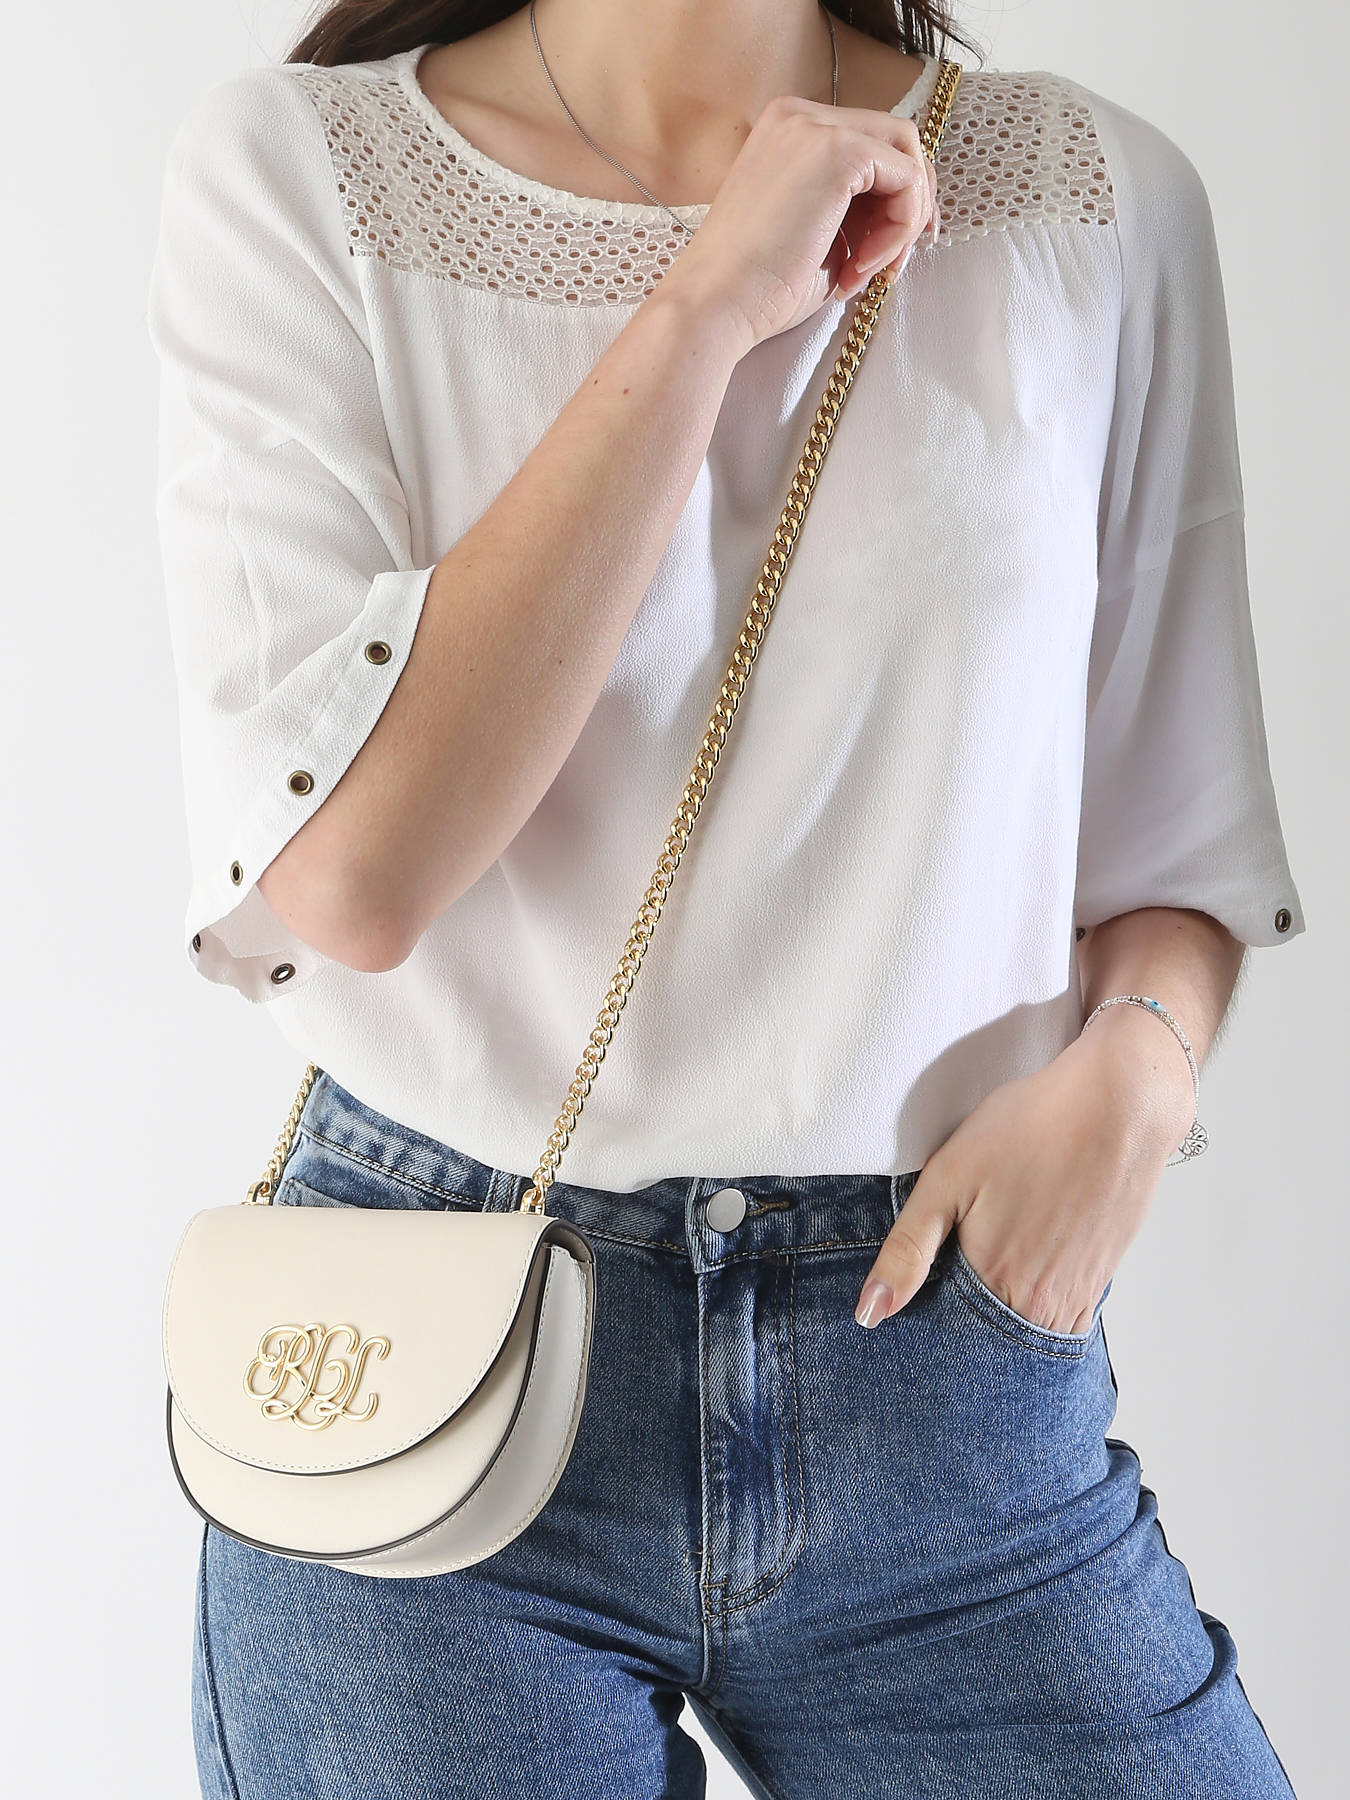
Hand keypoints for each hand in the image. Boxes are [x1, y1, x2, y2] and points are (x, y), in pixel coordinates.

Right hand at [657, 92, 938, 356]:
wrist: (715, 305)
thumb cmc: (756, 287)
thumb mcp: (812, 230)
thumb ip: (852, 208)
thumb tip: (911, 211)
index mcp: (787, 131)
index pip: (869, 146)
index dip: (894, 198)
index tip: (890, 252)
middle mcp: (800, 115)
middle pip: (896, 141)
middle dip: (909, 206)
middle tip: (891, 265)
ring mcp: (818, 127)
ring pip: (908, 156)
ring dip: (904, 223)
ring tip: (865, 272)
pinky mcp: (839, 151)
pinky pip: (907, 179)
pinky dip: (900, 229)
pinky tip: (862, 265)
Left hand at [854, 1017, 1195, 1331]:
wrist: (1120, 1103)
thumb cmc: (1032, 1128)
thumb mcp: (948, 1179)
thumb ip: (907, 1250)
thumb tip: (871, 1313)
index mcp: (1001, 1288)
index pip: (950, 1337)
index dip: (929, 1312)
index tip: (926, 1280)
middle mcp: (1045, 1309)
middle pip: (989, 1339)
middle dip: (965, 1316)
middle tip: (965, 1250)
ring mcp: (1079, 1297)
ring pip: (1024, 1326)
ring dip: (1001, 1305)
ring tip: (997, 1245)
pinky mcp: (1102, 1277)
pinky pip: (1058, 1309)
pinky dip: (1034, 1292)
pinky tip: (1027, 1245)